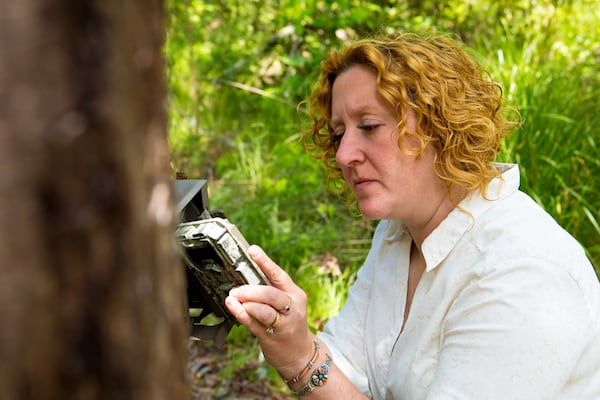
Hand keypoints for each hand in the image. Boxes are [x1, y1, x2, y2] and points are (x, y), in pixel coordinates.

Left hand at [225, 245, 314, 376]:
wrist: (300, 354)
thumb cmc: (289, 323)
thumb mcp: (288, 304)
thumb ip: (271, 291)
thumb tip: (245, 277)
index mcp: (296, 294)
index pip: (279, 275)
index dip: (265, 262)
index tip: (252, 250)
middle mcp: (292, 308)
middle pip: (271, 294)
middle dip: (251, 290)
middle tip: (237, 289)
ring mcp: (283, 324)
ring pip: (264, 310)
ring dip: (246, 302)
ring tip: (234, 298)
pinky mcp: (272, 337)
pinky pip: (253, 323)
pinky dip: (241, 314)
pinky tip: (232, 307)